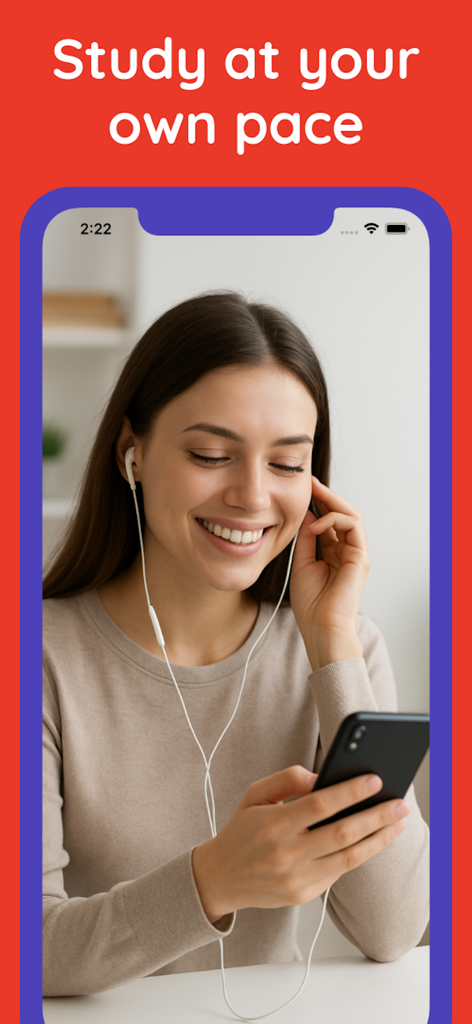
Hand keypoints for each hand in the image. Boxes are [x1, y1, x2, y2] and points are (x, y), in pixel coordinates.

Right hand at [191, 766, 408, 922]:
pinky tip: (373, 840)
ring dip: (378, 840)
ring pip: (348, 858)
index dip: (350, 792)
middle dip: (377, 817)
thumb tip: (321, 777)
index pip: (320, 805)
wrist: (220, 878)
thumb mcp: (254, 794)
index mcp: (273, 824)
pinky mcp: (303, 895)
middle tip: (400, 804)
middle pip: (342, 833)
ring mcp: (296, 878)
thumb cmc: (241, 830)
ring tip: (398, 824)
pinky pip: (338, 872)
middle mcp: (286, 853)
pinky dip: (358, 855)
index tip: (375, 780)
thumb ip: (286, 779)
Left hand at [290, 477, 370, 669]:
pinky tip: (318, 523)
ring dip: (332, 502)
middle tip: (311, 482)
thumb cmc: (310, 604)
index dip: (317, 504)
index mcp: (333, 553)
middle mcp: (347, 551)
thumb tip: (308, 514)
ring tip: (315, 494)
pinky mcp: (361, 558)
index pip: (328, 521)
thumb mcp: (301, 563)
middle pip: (341, 515)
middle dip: (326, 496)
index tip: (302, 490)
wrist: (320, 627)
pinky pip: (353, 526)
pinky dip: (335, 519)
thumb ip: (307, 539)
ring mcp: (356, 554)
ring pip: (350, 516)